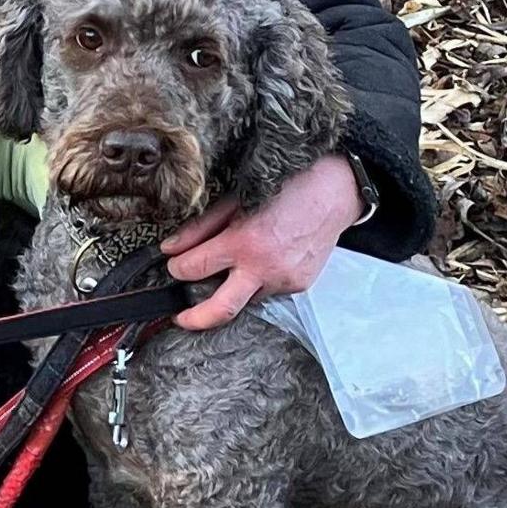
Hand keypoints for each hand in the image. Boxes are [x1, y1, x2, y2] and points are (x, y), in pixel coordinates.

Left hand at [160, 154, 361, 329]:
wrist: (335, 191)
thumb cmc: (286, 187)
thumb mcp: (235, 200)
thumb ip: (200, 229)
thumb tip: (171, 248)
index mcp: (245, 243)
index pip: (195, 268)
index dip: (177, 269)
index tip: (173, 267)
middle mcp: (265, 268)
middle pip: (220, 310)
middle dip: (194, 320)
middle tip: (179, 318)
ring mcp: (284, 281)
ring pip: (246, 299)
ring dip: (232, 290)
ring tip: (231, 271)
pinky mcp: (299, 285)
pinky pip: (268, 291)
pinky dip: (257, 280)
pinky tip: (263, 260)